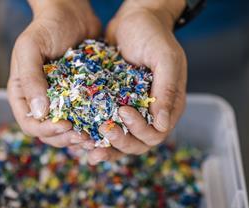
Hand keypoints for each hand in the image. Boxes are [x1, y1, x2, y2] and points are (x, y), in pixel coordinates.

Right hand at [8, 0, 99, 148]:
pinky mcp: (80, 100)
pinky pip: (85, 120)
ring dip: (81, 139)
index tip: (66, 127)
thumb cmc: (47, 27)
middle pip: (50, 134)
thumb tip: (39, 112)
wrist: (73, 13)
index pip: (30, 124)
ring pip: (68, 132)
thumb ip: (30, 78)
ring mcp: (62, 103)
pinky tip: (105, 128)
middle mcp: (41, 103)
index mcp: (23, 94)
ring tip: (96, 138)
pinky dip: (93, 128)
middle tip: (85, 138)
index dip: (46, 131)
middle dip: (66, 139)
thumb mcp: (31, 47)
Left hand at [87, 0, 186, 164]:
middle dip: (121, 141)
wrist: (134, 19)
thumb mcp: (165, 58)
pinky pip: (105, 129)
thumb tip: (162, 125)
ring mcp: (132, 113)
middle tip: (104, 130)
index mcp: (169, 107)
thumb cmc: (154, 35)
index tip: (123, 112)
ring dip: (106, 147)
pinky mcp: (113, 107)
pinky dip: (94, 137)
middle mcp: (151, 115)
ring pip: (121, 142)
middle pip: (138, 144)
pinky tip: (80, 138)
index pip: (157, 133)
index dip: (140, 130)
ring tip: (87, 146)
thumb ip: (167, 90)